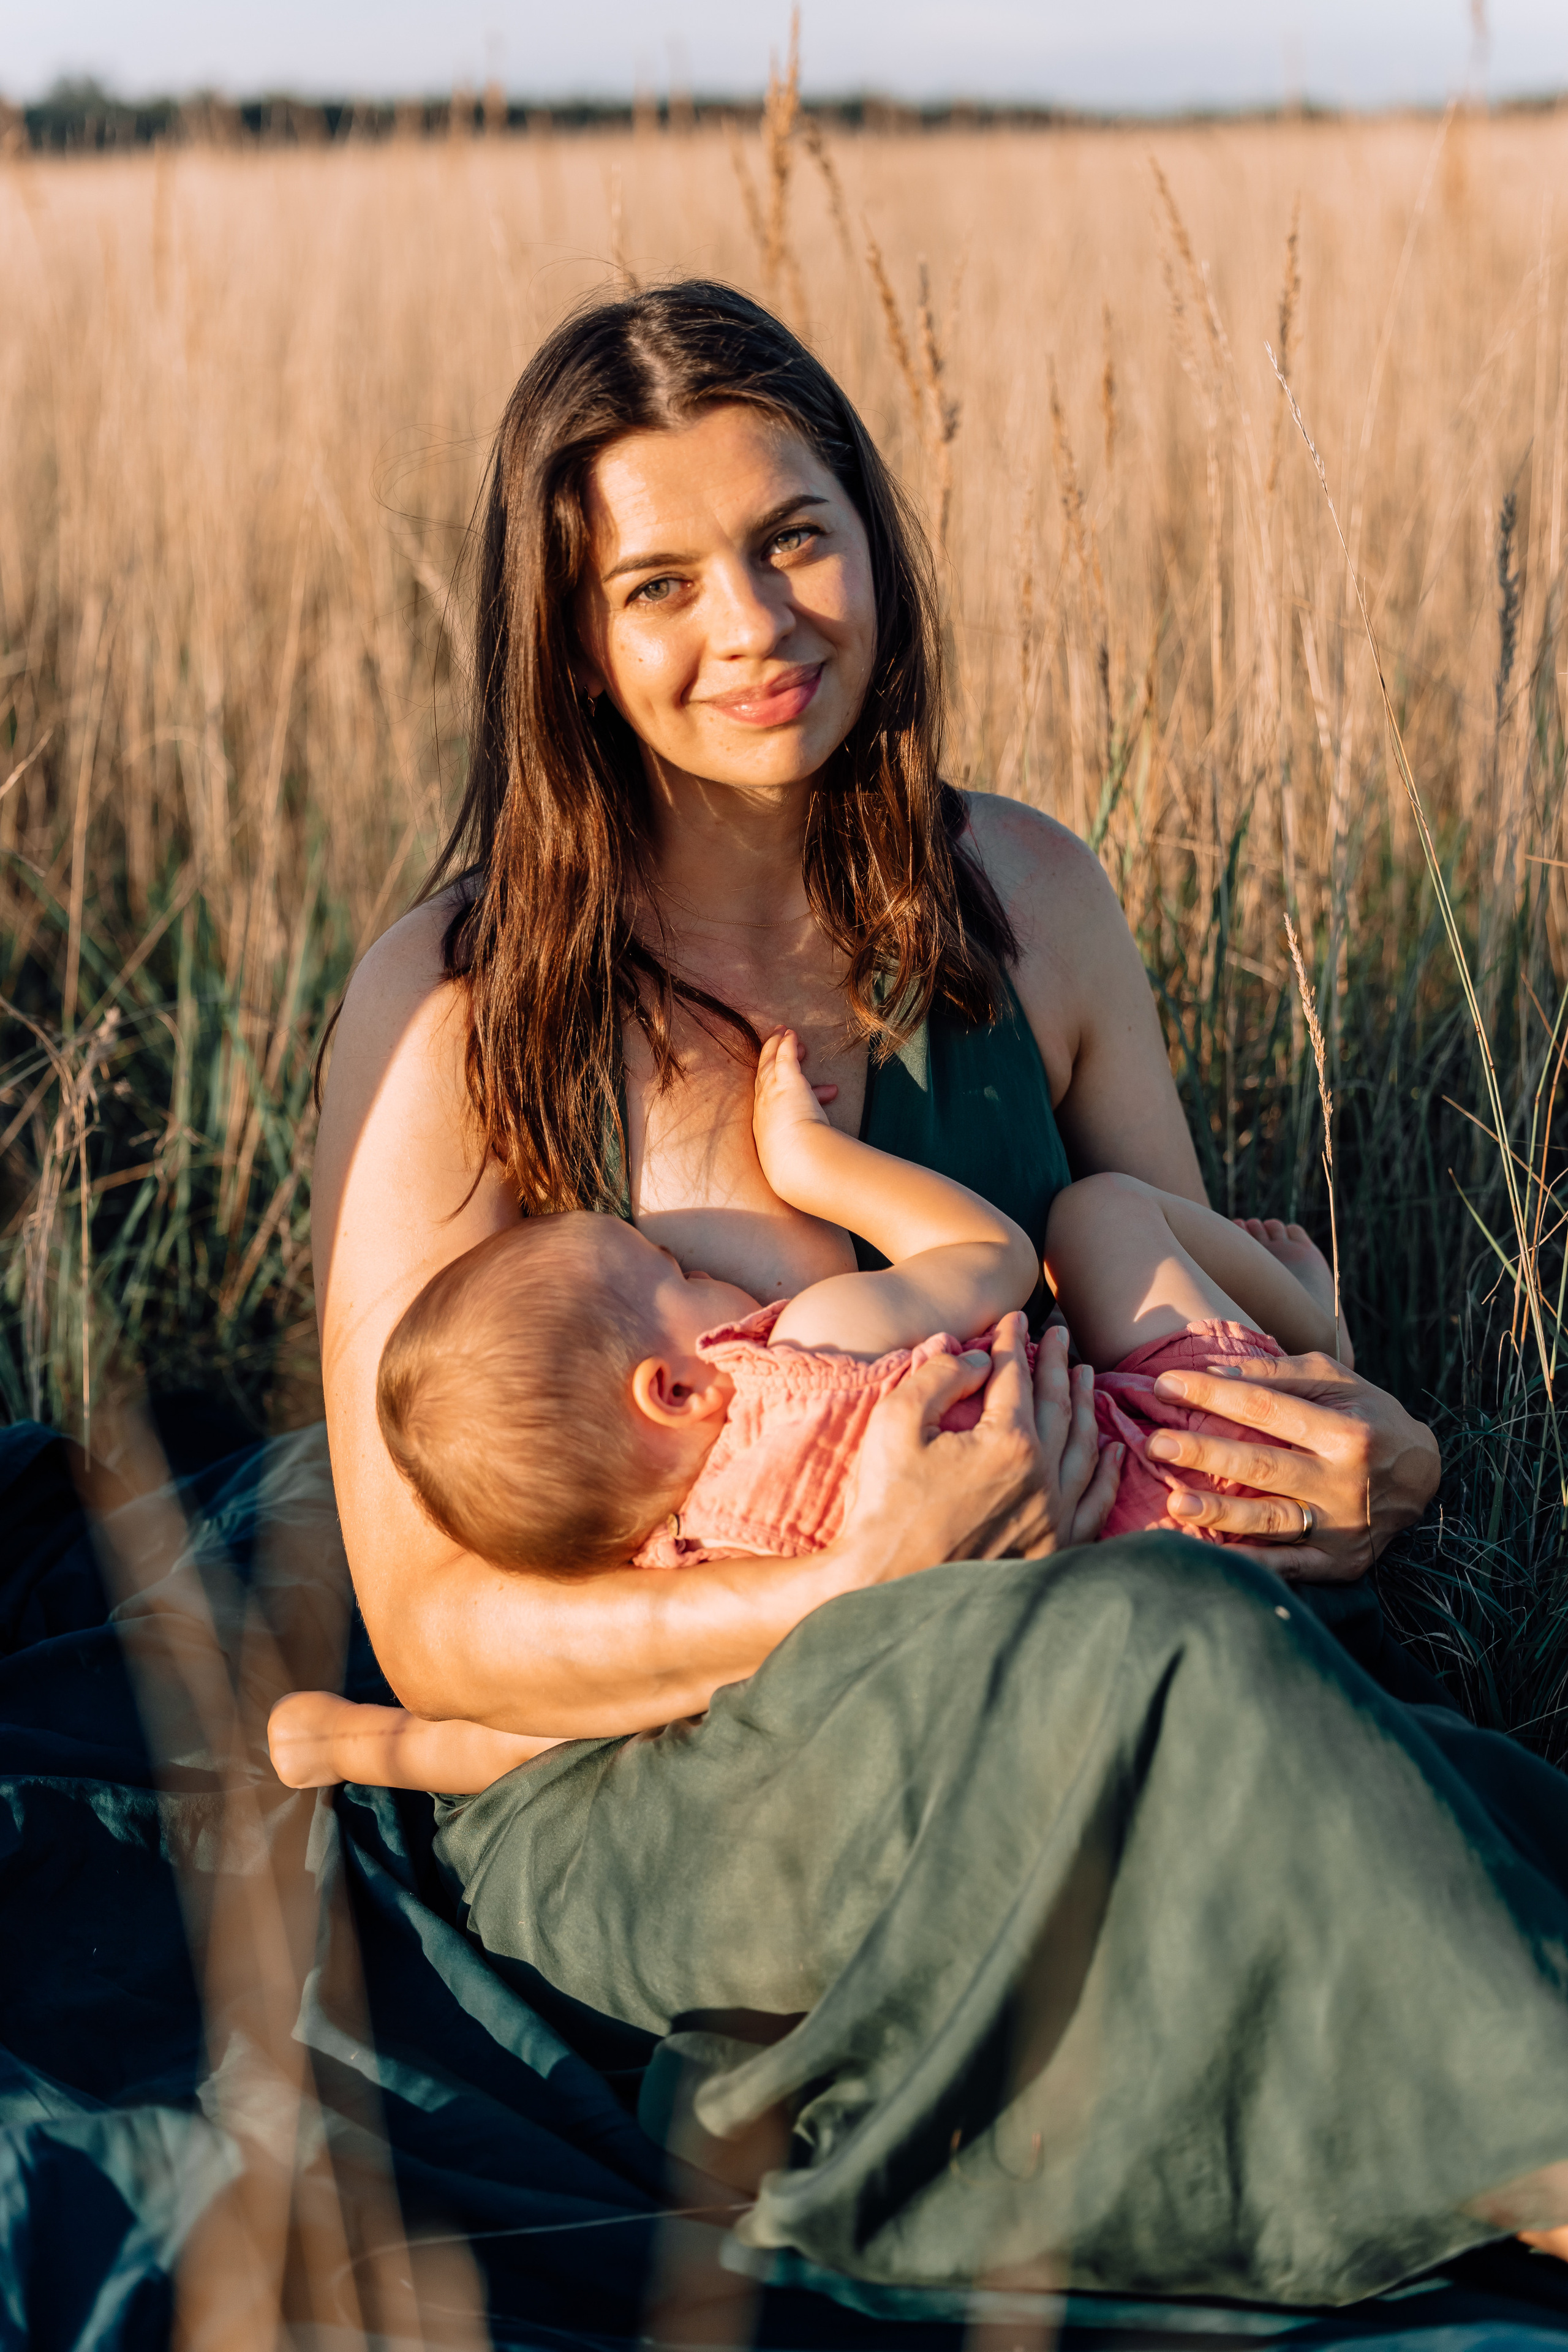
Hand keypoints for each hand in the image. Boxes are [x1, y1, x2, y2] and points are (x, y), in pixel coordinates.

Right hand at [752, 1027, 837, 1197]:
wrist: (798, 1164)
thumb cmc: (803, 1171)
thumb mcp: (802, 1167)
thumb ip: (814, 1163)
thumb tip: (835, 1176)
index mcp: (765, 1131)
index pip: (770, 1106)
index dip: (778, 1093)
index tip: (795, 1089)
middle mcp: (763, 1110)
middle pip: (761, 1079)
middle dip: (769, 1062)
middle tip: (779, 1050)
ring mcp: (772, 1094)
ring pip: (769, 1064)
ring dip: (776, 1048)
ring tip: (786, 1035)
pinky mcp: (786, 1081)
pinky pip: (783, 1056)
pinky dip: (785, 1044)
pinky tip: (791, 1033)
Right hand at [840, 1313, 1122, 1577]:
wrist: (887, 1586)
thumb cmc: (885, 1504)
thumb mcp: (895, 1424)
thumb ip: (937, 1376)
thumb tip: (975, 1357)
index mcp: (1008, 1441)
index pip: (1016, 1376)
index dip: (1012, 1342)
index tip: (1013, 1319)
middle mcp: (1043, 1475)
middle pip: (1059, 1404)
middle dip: (1057, 1363)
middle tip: (1059, 1335)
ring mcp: (1054, 1515)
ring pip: (1085, 1447)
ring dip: (1087, 1405)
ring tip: (1086, 1376)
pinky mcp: (1057, 1548)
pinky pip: (1096, 1502)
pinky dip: (1109, 1473)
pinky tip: (1115, 1451)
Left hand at [1143, 1350, 1439, 1580]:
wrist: (1425, 1476)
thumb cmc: (1369, 1416)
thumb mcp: (1337, 1382)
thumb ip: (1278, 1374)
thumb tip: (1215, 1371)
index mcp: (1346, 1433)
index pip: (1267, 1410)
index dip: (1213, 1396)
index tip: (1165, 1384)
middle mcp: (1344, 1483)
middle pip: (1264, 1467)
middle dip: (1206, 1454)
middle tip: (1156, 1444)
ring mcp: (1341, 1528)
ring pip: (1272, 1522)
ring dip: (1221, 1514)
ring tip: (1175, 1503)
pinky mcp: (1340, 1563)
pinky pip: (1289, 1567)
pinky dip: (1251, 1564)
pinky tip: (1210, 1555)